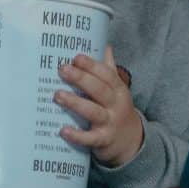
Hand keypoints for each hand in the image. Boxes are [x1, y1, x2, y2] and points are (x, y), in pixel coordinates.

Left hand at [56, 46, 144, 166]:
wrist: (130, 141)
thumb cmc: (117, 110)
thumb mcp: (118, 90)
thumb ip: (110, 70)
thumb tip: (106, 46)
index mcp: (118, 90)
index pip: (107, 75)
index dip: (92, 66)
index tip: (76, 57)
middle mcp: (116, 105)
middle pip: (100, 90)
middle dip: (81, 79)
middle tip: (62, 70)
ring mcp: (110, 123)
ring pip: (93, 112)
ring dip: (75, 103)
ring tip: (57, 95)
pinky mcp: (104, 140)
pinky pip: (90, 138)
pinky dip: (78, 135)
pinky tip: (63, 130)